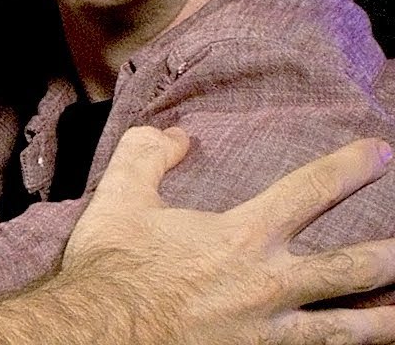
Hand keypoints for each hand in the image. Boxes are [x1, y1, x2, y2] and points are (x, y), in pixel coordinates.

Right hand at [65, 126, 394, 344]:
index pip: (310, 191)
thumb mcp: (120, 198)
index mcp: (240, 237)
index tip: (379, 152)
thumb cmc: (111, 270)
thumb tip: (179, 136)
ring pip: (351, 328)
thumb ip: (149, 155)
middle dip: (392, 251)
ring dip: (388, 318)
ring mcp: (269, 334)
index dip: (350, 168)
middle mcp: (268, 286)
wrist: (95, 335)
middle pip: (354, 267)